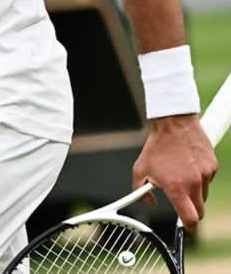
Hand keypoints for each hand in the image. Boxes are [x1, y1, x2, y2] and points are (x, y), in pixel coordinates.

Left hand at [132, 114, 218, 229]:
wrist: (174, 123)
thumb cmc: (156, 147)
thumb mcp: (140, 168)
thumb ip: (140, 190)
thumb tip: (149, 202)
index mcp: (177, 187)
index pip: (190, 218)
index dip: (189, 228)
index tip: (186, 230)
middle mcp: (194, 184)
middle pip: (200, 210)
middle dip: (192, 211)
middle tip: (183, 205)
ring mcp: (206, 175)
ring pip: (204, 194)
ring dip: (195, 193)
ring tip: (181, 176)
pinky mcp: (213, 166)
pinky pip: (208, 180)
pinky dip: (200, 178)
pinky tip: (188, 165)